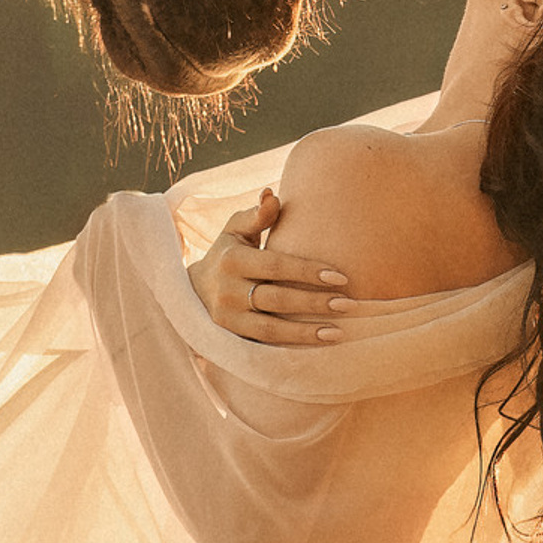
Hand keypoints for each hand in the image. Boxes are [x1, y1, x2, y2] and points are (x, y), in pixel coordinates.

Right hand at [187, 190, 350, 344]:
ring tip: (338, 332)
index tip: (341, 277)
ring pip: (271, 329)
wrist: (193, 291)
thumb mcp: (236, 230)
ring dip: (306, 332)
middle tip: (348, 304)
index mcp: (232, 260)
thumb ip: (257, 215)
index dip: (308, 272)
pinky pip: (265, 346)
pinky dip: (292, 347)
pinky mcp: (232, 338)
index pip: (276, 266)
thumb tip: (271, 194)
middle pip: (276, 299)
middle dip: (314, 303)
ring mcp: (228, 318)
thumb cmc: (227, 252)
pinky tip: (318, 345)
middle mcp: (227, 291)